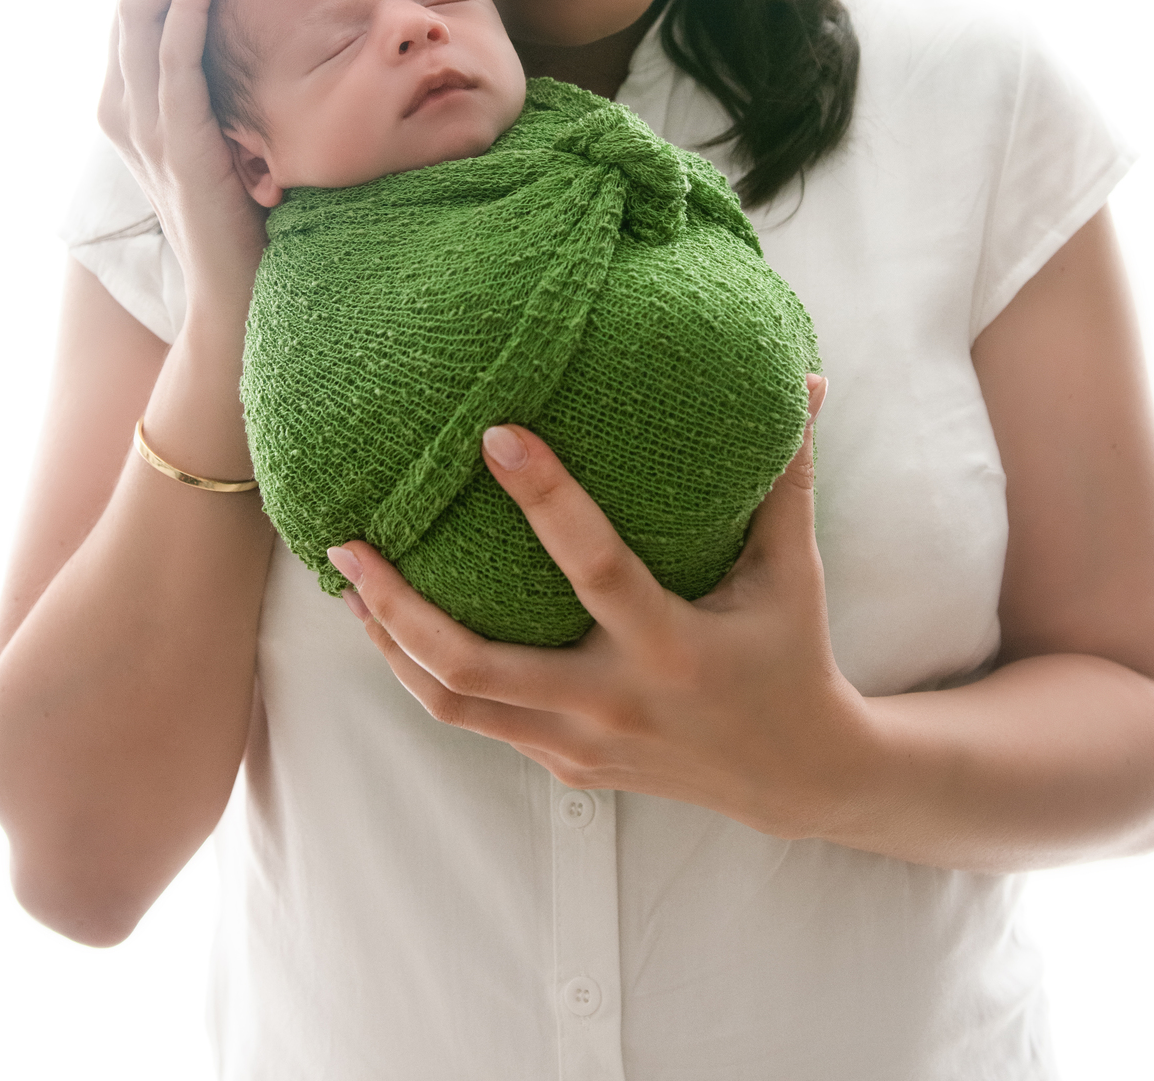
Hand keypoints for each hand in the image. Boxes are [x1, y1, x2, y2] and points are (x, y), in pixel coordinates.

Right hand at [97, 0, 265, 310]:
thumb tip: (264, 16)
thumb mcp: (231, 125)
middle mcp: (123, 100)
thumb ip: (226, 77)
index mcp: (133, 91)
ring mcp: (142, 122)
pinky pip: (169, 57)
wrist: (241, 293)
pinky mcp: (174, 142)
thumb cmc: (249, 209)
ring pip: (141, 7)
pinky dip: (184, 1)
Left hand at [330, 378, 877, 837]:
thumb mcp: (792, 567)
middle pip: (476, 667)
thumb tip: (805, 378)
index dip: (545, 500)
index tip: (494, 433)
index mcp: (671, 646)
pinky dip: (426, 673)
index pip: (594, 567)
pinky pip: (477, 720)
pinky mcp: (564, 768)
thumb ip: (786, 474)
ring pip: (456, 703)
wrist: (793, 776)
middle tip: (349, 541)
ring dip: (392, 643)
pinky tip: (394, 626)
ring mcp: (580, 746)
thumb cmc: (790, 652)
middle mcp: (614, 704)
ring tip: (349, 580)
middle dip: (402, 606)